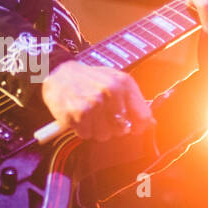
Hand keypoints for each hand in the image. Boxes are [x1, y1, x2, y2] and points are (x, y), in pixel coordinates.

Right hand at [41, 60, 156, 141]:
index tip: (132, 126)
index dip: (138, 126)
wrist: (58, 72)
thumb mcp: (115, 81)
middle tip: (101, 114)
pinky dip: (81, 129)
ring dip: (95, 129)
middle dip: (112, 126)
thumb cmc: (89, 79)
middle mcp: (110, 93)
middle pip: (122, 130)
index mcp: (123, 84)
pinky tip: (78, 115)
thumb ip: (133, 101)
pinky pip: (86, 135)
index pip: (142, 117)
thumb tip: (149, 124)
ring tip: (88, 114)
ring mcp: (93, 105)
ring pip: (103, 135)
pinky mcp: (77, 115)